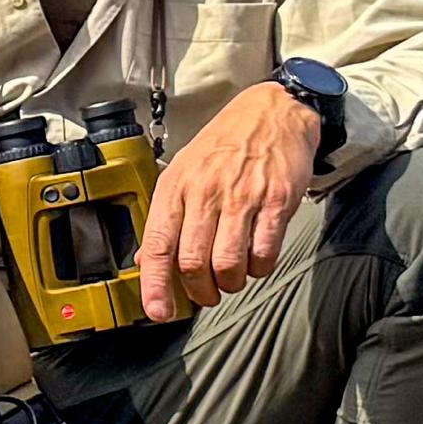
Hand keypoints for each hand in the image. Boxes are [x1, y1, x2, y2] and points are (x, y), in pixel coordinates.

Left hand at [136, 82, 321, 321]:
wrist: (272, 112)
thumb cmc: (225, 145)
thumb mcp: (183, 172)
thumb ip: (166, 218)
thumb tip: (146, 261)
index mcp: (177, 187)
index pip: (159, 245)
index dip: (155, 285)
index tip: (158, 311)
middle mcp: (206, 192)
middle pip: (193, 262)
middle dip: (200, 291)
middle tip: (207, 294)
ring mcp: (243, 197)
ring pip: (228, 263)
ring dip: (231, 283)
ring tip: (232, 279)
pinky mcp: (276, 201)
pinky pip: (265, 252)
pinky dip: (260, 268)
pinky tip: (257, 261)